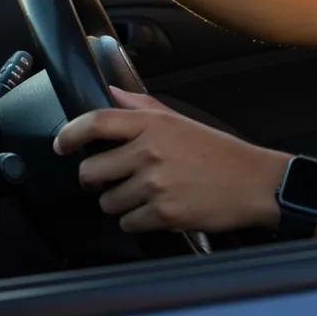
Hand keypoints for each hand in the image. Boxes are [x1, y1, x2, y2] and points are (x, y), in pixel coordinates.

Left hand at [54, 86, 287, 233]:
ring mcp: (155, 184)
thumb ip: (142, 107)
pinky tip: (159, 209)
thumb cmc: (219, 153)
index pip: (96, 122)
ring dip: (120, 202)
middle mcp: (150, 152)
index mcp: (154, 125)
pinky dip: (139, 220)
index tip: (62, 143)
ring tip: (148, 193)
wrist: (254, 183)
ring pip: (108, 202)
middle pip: (90, 171)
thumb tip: (111, 92)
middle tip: (114, 178)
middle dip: (96, 180)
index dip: (70, 133)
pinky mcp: (163, 214)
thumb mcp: (181, 120)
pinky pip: (128, 223)